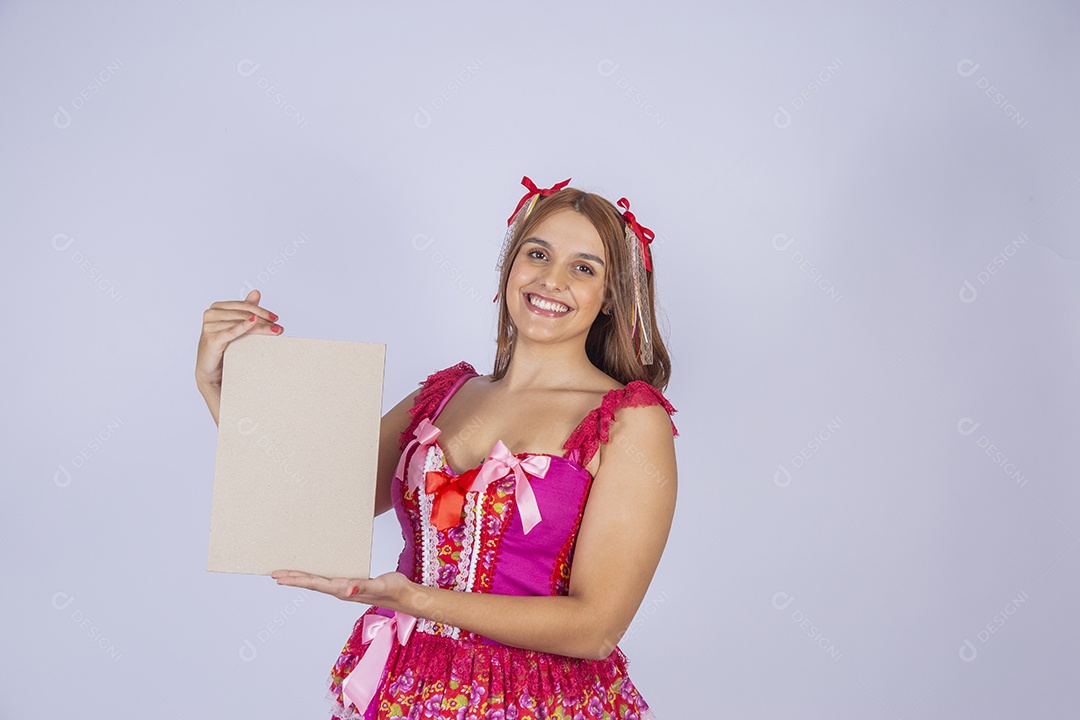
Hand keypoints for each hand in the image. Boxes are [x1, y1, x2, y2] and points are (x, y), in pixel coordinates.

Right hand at [196, 288, 281, 388]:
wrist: (210, 370)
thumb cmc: (222, 347)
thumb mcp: (235, 326)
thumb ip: (244, 309)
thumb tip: (256, 292)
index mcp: (217, 308)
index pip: (244, 306)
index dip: (261, 310)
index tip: (275, 317)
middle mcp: (211, 314)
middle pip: (244, 314)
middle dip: (264, 320)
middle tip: (279, 327)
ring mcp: (210, 326)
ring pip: (242, 323)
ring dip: (261, 327)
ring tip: (275, 331)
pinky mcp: (212, 338)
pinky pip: (232, 331)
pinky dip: (244, 326)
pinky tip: (254, 322)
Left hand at [270, 569, 414, 608]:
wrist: (406, 597)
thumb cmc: (394, 589)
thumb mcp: (380, 585)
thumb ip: (363, 587)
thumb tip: (346, 590)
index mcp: (344, 590)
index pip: (315, 584)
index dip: (297, 579)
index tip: (280, 577)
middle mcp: (341, 591)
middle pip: (312, 584)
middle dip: (293, 579)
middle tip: (274, 574)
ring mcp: (345, 589)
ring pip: (318, 584)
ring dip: (302, 579)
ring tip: (288, 575)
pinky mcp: (351, 586)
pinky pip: (328, 581)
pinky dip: (316, 577)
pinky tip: (315, 575)